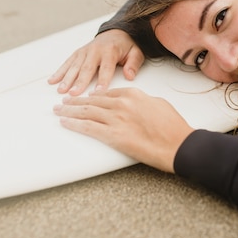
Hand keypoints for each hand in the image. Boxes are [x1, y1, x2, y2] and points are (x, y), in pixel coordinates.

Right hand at [48, 29, 144, 95]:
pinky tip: (52, 81)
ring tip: (61, 90)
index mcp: (110, 51)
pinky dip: (59, 71)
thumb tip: (129, 75)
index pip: (106, 68)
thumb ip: (133, 64)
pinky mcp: (78, 53)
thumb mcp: (136, 52)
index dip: (102, 80)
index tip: (98, 91)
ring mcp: (85, 51)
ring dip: (66, 79)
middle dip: (79, 82)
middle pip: (86, 68)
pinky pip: (68, 62)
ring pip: (74, 66)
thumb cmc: (127, 46)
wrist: (117, 32)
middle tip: (74, 94)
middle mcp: (95, 50)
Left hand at [53, 87, 194, 172]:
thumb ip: (143, 102)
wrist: (178, 145)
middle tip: (64, 101)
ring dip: (69, 110)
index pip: (108, 92)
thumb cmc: (173, 128)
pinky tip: (64, 122)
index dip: (94, 95)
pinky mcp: (113, 136)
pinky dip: (74, 124)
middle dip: (76, 101)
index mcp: (134, 94)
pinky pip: (88, 127)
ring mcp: (116, 119)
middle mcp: (122, 103)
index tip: (86, 97)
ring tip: (59, 110)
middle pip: (93, 100)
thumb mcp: (159, 105)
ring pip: (86, 111)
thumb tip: (135, 105)